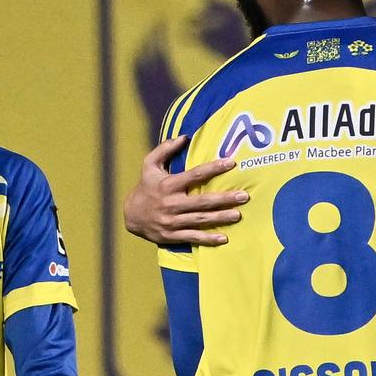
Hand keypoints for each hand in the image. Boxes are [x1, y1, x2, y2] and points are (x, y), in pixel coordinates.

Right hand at [123, 135, 247, 245]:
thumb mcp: (149, 164)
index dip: (214, 168)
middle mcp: (171, 204)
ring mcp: (172, 221)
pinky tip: (223, 239)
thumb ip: (165, 149)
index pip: (195, 175)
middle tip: (244, 196)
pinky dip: (208, 239)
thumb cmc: (145, 186)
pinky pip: (193, 237)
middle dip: (224, 198)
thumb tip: (185, 136)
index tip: (231, 162)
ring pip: (200, 219)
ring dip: (220, 218)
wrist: (131, 215)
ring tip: (238, 214)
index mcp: (168, 185)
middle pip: (202, 201)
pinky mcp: (172, 235)